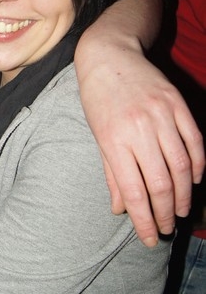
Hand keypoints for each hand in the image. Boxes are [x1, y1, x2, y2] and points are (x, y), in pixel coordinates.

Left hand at [79, 51, 203, 245]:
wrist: (109, 55)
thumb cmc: (98, 99)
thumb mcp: (98, 136)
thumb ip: (111, 174)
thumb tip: (120, 209)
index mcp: (114, 141)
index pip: (133, 192)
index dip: (144, 220)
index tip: (151, 238)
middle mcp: (139, 130)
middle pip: (160, 184)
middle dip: (165, 213)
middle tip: (167, 228)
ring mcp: (161, 116)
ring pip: (182, 166)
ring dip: (183, 194)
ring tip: (180, 211)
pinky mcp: (177, 104)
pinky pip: (195, 141)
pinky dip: (198, 165)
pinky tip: (194, 180)